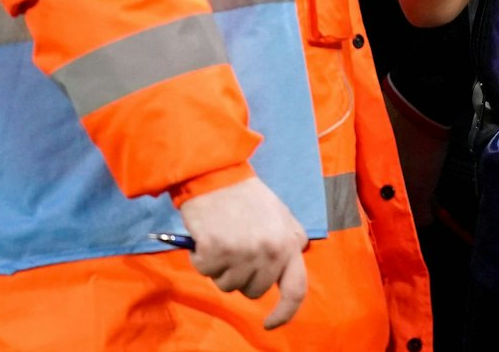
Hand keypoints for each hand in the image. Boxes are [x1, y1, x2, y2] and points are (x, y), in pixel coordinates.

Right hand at [178, 176, 310, 328]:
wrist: (215, 175)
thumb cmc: (247, 195)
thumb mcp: (281, 213)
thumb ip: (291, 238)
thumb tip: (295, 257)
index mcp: (288, 243)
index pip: (295, 289)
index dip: (285, 312)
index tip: (271, 323)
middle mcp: (267, 252)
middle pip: (254, 291)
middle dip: (243, 276)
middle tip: (237, 247)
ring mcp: (240, 254)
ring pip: (227, 285)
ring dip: (222, 268)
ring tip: (223, 238)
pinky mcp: (214, 252)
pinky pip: (206, 272)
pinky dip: (203, 259)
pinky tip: (208, 237)